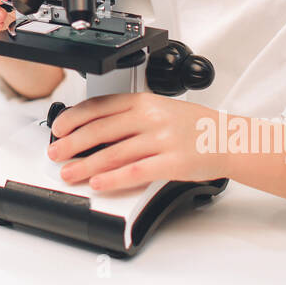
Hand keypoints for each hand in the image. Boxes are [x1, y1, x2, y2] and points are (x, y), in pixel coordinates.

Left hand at [47, 92, 226, 191]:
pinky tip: (98, 183)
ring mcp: (162, 140)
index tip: (58, 128)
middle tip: (56, 153)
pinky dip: (113, 178)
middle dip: (72, 143)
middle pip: (101, 130)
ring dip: (85, 165)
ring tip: (69, 173)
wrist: (229, 139)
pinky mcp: (173, 163)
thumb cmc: (194, 126)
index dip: (74, 118)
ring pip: (113, 153)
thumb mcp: (161, 108)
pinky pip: (136, 171)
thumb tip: (94, 128)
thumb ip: (131, 116)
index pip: (100, 105)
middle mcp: (151, 117)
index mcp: (145, 100)